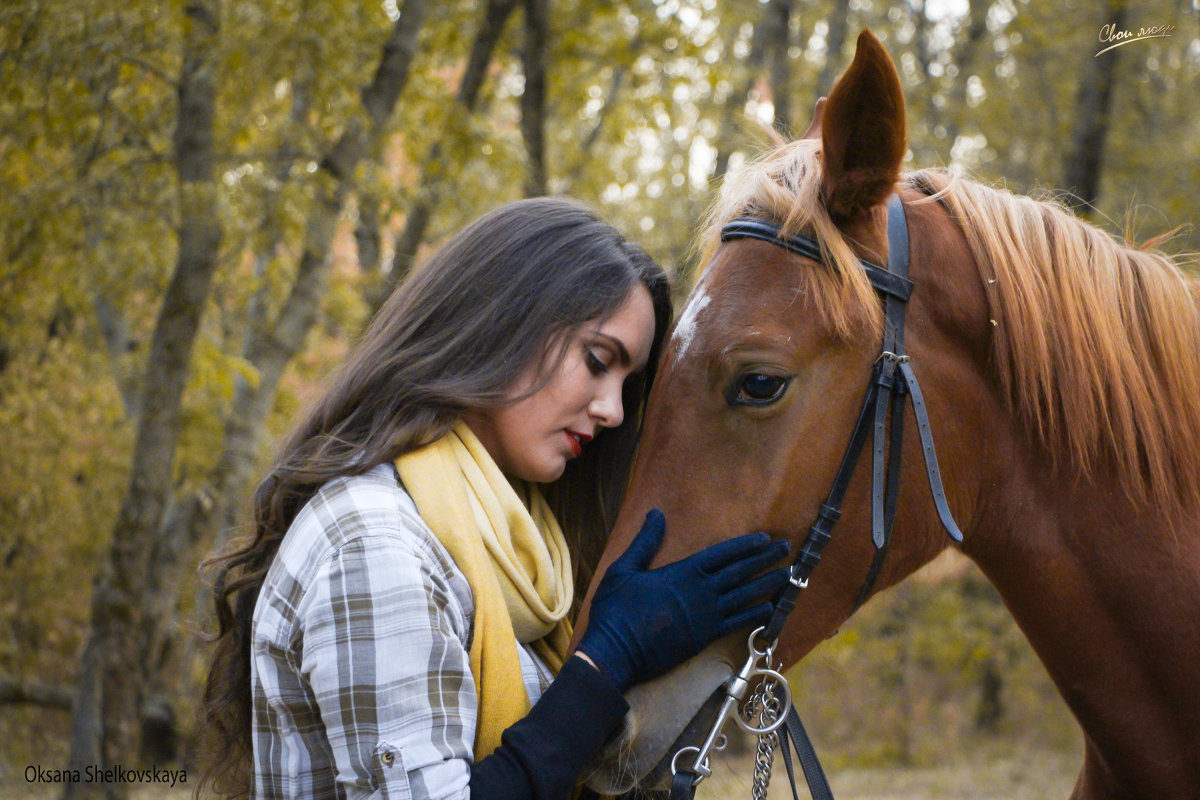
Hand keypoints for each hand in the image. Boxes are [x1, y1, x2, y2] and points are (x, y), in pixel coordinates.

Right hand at [577, 510, 789, 690]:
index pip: (722, 554)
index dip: (745, 545)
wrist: (616, 651)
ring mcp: (706, 616)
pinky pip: (738, 623)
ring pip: (745, 596)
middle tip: (786, 549)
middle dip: (765, 559)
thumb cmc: (616, 609)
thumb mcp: (624, 568)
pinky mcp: (706, 637)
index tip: (764, 538)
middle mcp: (701, 592)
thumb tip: (655, 514)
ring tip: (786, 575)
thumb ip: (645, 541)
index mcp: (683, 572)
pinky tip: (771, 609)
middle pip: (740, 571)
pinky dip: (756, 615)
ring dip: (767, 584)